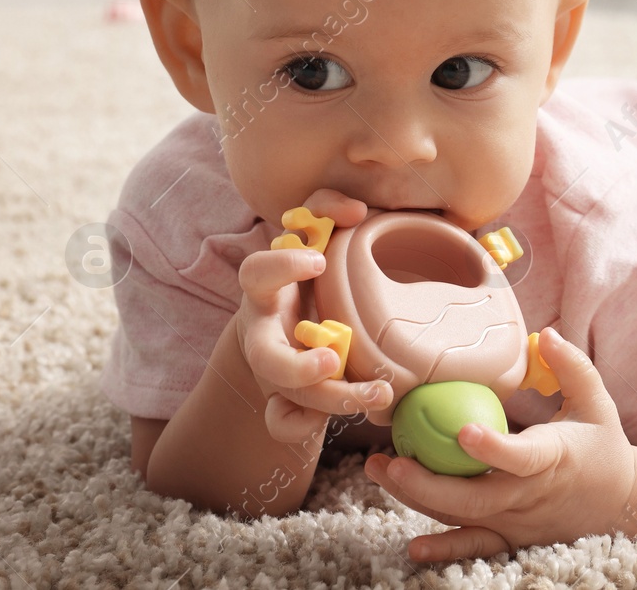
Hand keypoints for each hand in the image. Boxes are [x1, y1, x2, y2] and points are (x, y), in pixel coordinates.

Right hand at [235, 188, 391, 443]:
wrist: (290, 315)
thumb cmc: (311, 269)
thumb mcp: (312, 234)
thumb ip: (326, 211)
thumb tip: (354, 210)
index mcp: (267, 290)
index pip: (256, 274)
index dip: (282, 268)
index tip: (320, 260)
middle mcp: (265, 332)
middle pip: (264, 358)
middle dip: (296, 367)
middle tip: (333, 361)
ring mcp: (274, 368)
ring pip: (285, 397)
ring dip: (330, 400)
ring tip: (380, 394)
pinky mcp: (285, 397)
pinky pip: (284, 422)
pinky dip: (301, 425)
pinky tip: (345, 417)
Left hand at [364, 327, 636, 562]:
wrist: (624, 503)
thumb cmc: (603, 444)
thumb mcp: (595, 401)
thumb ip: (571, 367)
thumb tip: (543, 334)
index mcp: (554, 458)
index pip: (521, 457)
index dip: (493, 448)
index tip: (463, 432)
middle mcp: (532, 496)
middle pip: (477, 497)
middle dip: (430, 482)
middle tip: (390, 460)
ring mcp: (519, 521)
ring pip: (464, 517)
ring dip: (419, 499)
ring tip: (379, 471)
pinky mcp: (512, 537)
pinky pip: (475, 546)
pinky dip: (445, 548)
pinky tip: (413, 546)